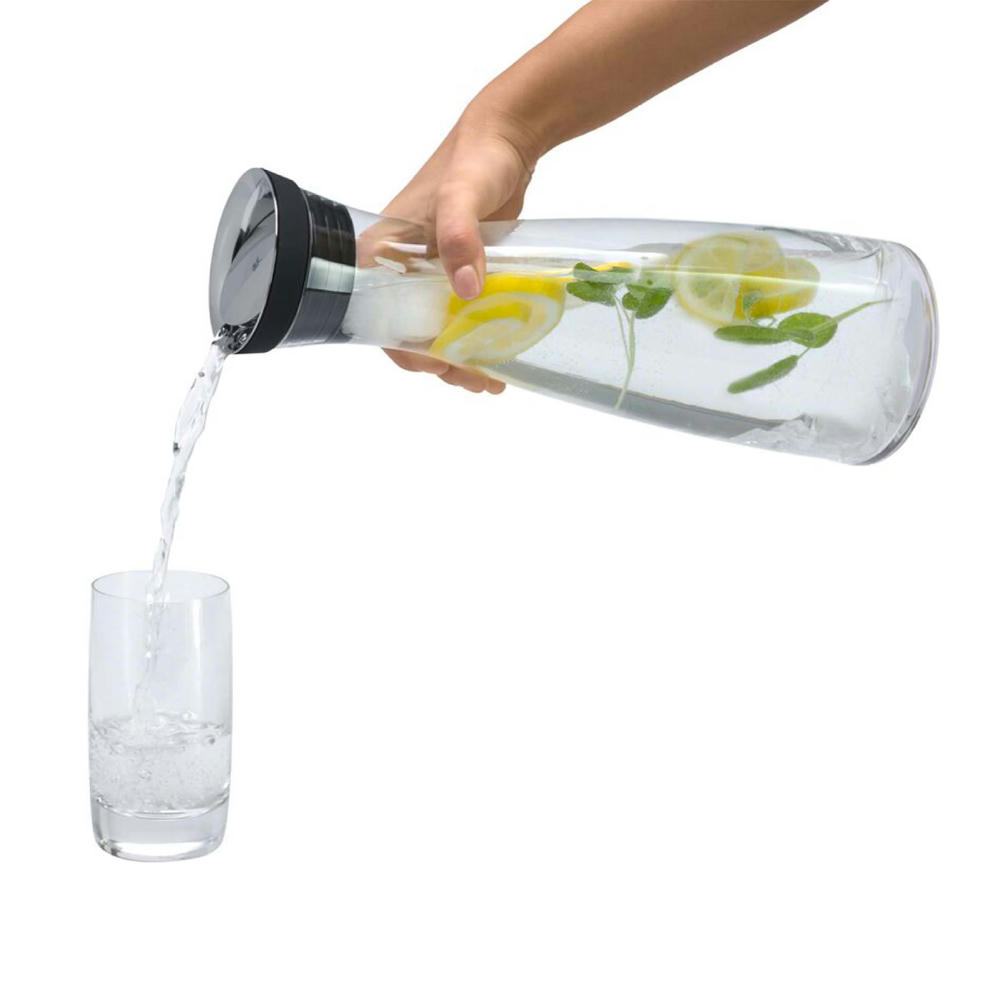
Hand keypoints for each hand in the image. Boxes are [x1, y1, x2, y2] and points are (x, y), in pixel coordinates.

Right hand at [378, 108, 539, 393]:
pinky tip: (498, 356)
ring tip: (490, 379)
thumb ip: (460, 235)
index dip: (407, 351)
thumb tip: (466, 290)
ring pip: (435, 331)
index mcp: (380, 254)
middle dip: (441, 364)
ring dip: (459, 360)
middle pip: (409, 334)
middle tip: (477, 380)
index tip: (442, 366)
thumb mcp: (464, 195)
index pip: (379, 319)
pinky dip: (473, 340)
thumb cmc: (476, 159)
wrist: (507, 137)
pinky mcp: (455, 272)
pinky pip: (457, 317)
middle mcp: (398, 268)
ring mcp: (427, 273)